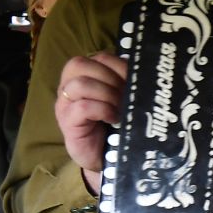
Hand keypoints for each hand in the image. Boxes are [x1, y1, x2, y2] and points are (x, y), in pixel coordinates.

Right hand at [54, 51, 127, 192]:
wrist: (104, 155)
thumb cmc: (115, 124)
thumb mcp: (123, 99)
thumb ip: (127, 84)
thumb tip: (147, 74)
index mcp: (85, 75)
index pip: (99, 57)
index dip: (119, 65)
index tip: (134, 80)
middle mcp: (70, 85)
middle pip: (81, 64)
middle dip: (111, 78)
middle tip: (126, 95)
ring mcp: (65, 103)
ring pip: (80, 84)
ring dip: (107, 94)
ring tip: (120, 109)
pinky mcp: (67, 122)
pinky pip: (82, 107)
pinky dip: (102, 110)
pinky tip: (113, 119)